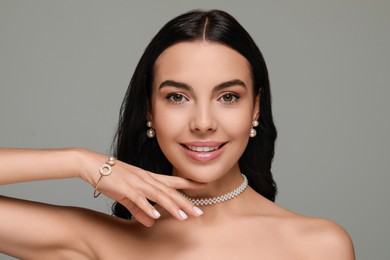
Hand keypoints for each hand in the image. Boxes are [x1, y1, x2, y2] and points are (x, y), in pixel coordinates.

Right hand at [78, 149, 205, 226]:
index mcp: (149, 178)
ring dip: (172, 207)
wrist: (94, 165)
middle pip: (170, 192)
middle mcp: (147, 179)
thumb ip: (141, 210)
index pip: (173, 181)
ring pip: (159, 196)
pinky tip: (156, 217)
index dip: (189, 183)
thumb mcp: (128, 195)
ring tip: (184, 217)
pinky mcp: (126, 189)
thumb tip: (151, 223)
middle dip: (186, 203)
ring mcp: (137, 183)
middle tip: (199, 213)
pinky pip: (139, 200)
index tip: (203, 185)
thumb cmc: (112, 177)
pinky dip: (148, 208)